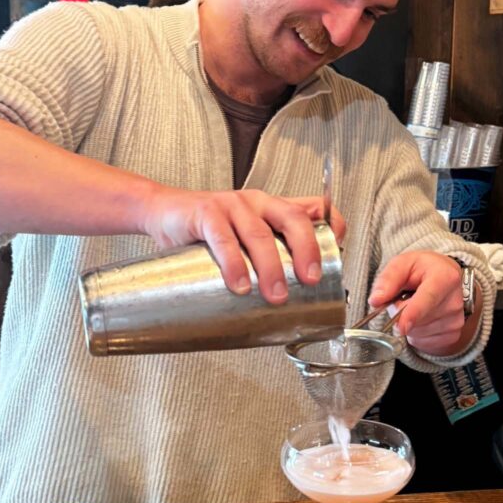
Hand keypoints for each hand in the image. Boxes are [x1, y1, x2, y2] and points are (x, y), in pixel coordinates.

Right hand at [141, 187, 345, 303]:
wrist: (163, 213)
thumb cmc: (208, 231)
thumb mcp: (244, 239)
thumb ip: (268, 259)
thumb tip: (292, 299)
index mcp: (273, 207)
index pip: (314, 208)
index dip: (332, 227)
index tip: (339, 255)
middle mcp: (257, 202)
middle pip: (293, 219)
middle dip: (306, 250)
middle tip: (310, 280)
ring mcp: (231, 206)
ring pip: (259, 234)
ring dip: (271, 267)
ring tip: (275, 296)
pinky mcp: (205, 213)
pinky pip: (223, 238)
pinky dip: (233, 263)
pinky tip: (239, 284)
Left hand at [369, 251, 469, 355]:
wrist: (447, 278)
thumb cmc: (423, 269)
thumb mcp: (403, 263)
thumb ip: (388, 279)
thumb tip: (375, 300)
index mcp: (445, 277)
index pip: (428, 299)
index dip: (413, 314)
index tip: (401, 326)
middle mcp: (454, 301)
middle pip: (417, 319)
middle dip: (401, 312)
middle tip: (405, 297)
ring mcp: (456, 321)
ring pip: (416, 332)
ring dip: (408, 323)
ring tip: (416, 305)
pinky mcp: (452, 335)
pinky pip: (422, 341)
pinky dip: (415, 332)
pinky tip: (422, 317)